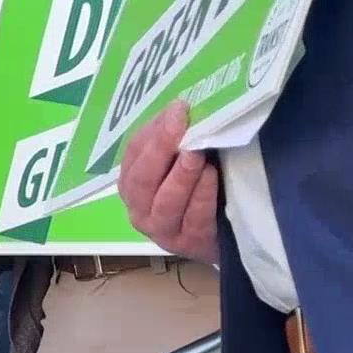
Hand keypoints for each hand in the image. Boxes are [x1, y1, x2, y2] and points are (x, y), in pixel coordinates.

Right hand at [117, 101, 220, 262]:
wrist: (220, 236)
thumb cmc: (197, 190)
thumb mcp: (179, 163)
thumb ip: (175, 142)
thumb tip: (180, 110)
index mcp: (131, 184)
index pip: (134, 154)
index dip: (154, 131)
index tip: (177, 108)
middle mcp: (139, 209)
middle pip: (143, 179)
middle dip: (162, 148)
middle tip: (182, 124)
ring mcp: (163, 230)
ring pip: (165, 201)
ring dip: (180, 174)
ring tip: (196, 153)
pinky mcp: (190, 243)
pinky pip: (194, 218)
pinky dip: (201, 195)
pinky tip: (210, 176)